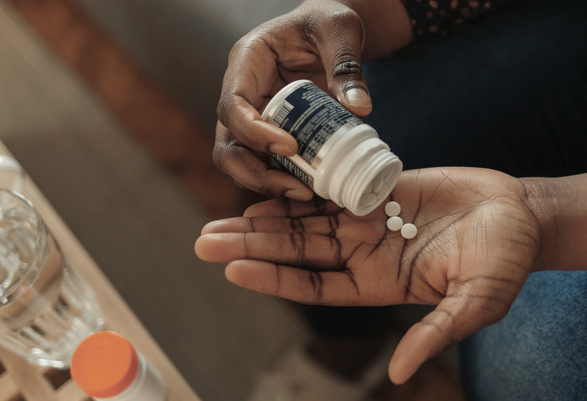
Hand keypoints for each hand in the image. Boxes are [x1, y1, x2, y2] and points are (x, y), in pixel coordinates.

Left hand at [196, 168, 542, 382]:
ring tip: (221, 216)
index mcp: (378, 284)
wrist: (521, 215)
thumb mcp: (475, 303)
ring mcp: (369, 219)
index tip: (234, 271)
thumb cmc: (503, 262)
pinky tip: (268, 180)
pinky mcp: (379, 187)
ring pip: (305, 219)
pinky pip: (331, 184)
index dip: (275, 279)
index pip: (314, 285)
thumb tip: (400, 374)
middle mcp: (364, 253)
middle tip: (204, 241)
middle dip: (253, 245)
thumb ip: (436, 333)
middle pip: (297, 251)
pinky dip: (300, 183)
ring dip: (264, 216)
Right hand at [214, 0, 411, 199]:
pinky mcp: (268, 132)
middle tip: (296, 187)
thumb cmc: (329, 21)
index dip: (253, 132)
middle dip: (254, 171)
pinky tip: (311, 190)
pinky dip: (282, 179)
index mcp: (247, 59)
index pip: (231, 104)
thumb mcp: (341, 31)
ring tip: (306, 194)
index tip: (290, 147)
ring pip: (240, 160)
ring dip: (267, 182)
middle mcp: (241, 91)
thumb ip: (348, 66)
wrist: (331, 32)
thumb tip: (359, 108)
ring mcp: (251, 115)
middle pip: (227, 142)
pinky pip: (264, 163)